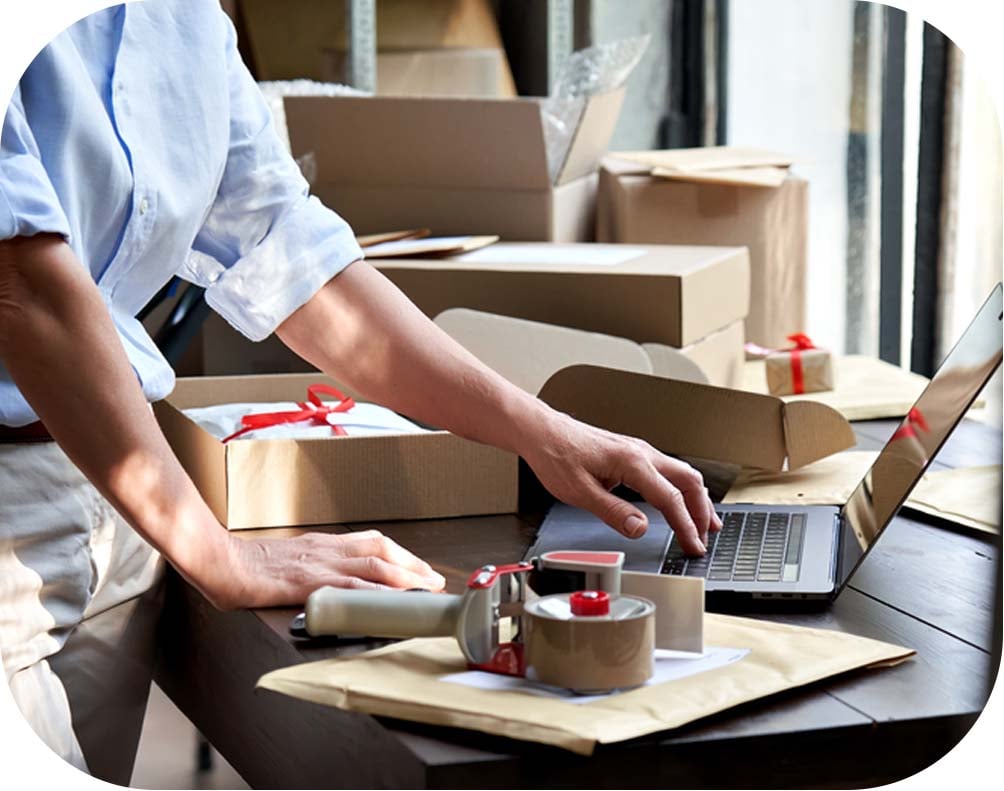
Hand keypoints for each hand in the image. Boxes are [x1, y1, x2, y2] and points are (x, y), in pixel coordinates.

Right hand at [212, 529, 446, 608]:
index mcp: (321, 544)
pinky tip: (390, 602)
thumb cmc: (245, 565)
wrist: (218, 561)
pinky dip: (375, 593)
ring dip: (405, 577)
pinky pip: (350, 586)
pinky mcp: (308, 581)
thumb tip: (328, 583)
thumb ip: (309, 567)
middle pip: (381, 549)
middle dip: (412, 564)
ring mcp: (319, 563)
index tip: (419, 568)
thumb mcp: (287, 561)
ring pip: (374, 564)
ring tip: (425, 590)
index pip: (371, 542)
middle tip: (434, 580)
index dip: (400, 555)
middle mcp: (326, 549)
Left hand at [522, 409, 720, 555]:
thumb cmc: (555, 455)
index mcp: (631, 462)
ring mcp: (638, 450)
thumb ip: (613, 512)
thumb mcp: (579, 493)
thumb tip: (640, 528)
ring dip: (696, 498)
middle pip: (688, 481)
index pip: (671, 499)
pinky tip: (679, 499)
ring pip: (681, 472)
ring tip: (705, 521)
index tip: (694, 546)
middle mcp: (641, 452)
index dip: (686, 526)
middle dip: (703, 511)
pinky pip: (668, 470)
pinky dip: (681, 488)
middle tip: (707, 537)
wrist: (542, 431)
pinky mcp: (631, 452)